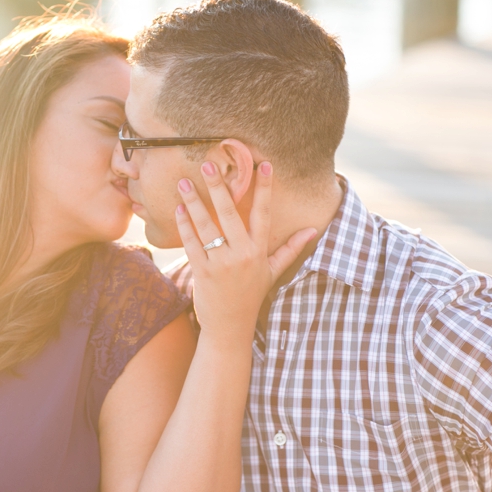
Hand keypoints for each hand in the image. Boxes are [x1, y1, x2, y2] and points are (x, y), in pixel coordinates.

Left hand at [175, 161, 316, 336]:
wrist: (230, 326)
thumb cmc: (252, 296)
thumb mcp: (273, 272)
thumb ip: (290, 249)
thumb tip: (313, 231)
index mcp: (259, 251)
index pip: (263, 213)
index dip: (265, 189)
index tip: (264, 165)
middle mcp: (242, 254)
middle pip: (229, 213)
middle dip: (219, 187)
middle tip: (209, 165)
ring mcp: (221, 263)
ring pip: (206, 226)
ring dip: (194, 202)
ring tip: (184, 182)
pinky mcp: (202, 272)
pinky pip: (192, 243)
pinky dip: (184, 225)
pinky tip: (179, 209)